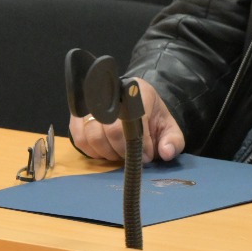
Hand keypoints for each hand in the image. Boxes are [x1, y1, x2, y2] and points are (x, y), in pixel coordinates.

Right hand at [68, 78, 184, 162]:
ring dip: (108, 152)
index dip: (140, 142)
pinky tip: (107, 151)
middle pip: (111, 129)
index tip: (147, 155)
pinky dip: (94, 152)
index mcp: (138, 93)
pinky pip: (80, 140)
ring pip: (93, 136)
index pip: (134, 120)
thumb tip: (166, 153)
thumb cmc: (151, 118)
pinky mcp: (77, 117)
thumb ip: (173, 140)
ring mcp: (91, 105)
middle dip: (124, 150)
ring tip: (121, 154)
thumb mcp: (169, 128)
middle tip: (133, 157)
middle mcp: (112, 95)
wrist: (135, 107)